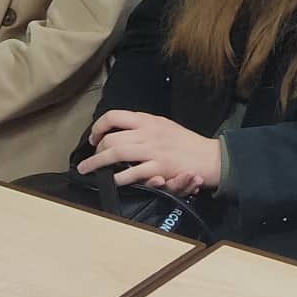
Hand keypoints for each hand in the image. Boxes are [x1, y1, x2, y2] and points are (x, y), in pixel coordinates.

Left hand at [76, 111, 221, 191]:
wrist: (209, 156)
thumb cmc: (187, 143)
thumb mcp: (164, 125)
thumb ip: (144, 126)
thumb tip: (122, 130)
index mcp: (148, 120)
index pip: (114, 116)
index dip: (98, 127)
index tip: (94, 138)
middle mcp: (148, 132)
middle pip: (111, 137)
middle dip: (95, 150)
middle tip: (91, 159)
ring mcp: (153, 150)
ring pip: (116, 153)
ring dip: (97, 164)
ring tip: (87, 170)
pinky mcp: (159, 167)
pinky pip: (131, 173)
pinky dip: (117, 178)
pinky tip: (112, 181)